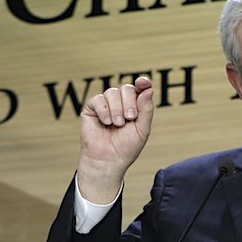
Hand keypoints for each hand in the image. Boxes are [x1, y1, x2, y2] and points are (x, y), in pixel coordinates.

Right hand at [77, 77, 153, 202]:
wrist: (108, 159)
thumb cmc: (126, 147)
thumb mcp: (142, 129)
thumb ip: (146, 109)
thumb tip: (148, 89)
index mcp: (135, 108)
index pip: (140, 89)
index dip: (142, 83)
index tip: (143, 82)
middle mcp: (121, 104)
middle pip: (127, 89)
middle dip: (130, 103)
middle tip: (130, 119)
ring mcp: (106, 105)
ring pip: (112, 92)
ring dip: (117, 109)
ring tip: (117, 124)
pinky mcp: (92, 108)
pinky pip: (99, 99)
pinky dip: (104, 110)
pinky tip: (106, 123)